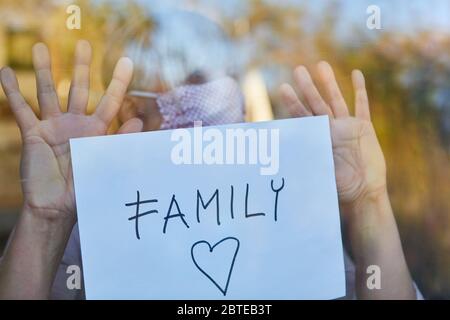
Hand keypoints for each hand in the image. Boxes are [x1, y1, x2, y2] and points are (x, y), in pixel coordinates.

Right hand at [0, 40, 142, 223]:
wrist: (56, 206)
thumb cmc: (84, 188)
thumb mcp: (105, 164)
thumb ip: (120, 142)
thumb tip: (137, 120)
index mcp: (97, 131)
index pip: (110, 101)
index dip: (119, 81)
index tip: (127, 60)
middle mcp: (75, 124)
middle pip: (79, 89)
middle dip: (81, 67)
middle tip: (84, 44)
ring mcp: (53, 126)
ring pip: (48, 92)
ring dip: (43, 70)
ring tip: (40, 47)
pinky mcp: (33, 133)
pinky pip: (21, 109)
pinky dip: (12, 91)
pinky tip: (5, 72)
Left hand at [280, 61, 385, 215]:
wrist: (363, 193)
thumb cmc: (338, 189)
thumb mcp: (317, 173)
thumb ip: (303, 162)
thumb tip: (279, 159)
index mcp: (316, 139)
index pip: (301, 117)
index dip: (293, 102)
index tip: (283, 87)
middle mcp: (330, 130)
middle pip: (316, 103)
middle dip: (308, 87)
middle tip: (298, 69)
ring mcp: (347, 127)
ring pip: (336, 100)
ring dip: (329, 83)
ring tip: (321, 64)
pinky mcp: (364, 128)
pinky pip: (362, 106)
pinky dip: (360, 90)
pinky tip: (356, 74)